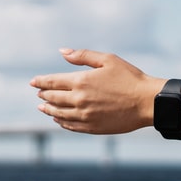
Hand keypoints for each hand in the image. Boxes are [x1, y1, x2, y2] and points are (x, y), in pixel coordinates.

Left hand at [29, 48, 162, 133]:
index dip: (41, 82)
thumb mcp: (108, 60)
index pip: (52, 82)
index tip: (33, 82)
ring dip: (49, 109)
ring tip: (43, 107)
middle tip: (40, 93)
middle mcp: (79, 99)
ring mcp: (85, 115)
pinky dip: (61, 122)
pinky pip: (70, 125)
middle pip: (53, 98)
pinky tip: (59, 119)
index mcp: (81, 81)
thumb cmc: (130, 78)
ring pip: (59, 113)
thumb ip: (83, 56)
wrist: (147, 102)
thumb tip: (62, 52)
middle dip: (44, 94)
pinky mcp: (92, 127)